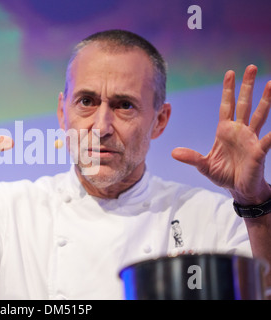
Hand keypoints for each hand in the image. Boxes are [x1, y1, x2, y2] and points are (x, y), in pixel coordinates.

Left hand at [172, 65, 270, 204]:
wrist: (239, 189)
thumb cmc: (224, 175)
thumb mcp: (204, 165)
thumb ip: (191, 157)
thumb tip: (173, 153)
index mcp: (225, 131)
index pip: (226, 106)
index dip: (228, 90)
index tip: (230, 72)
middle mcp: (240, 131)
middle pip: (244, 104)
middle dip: (247, 86)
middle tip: (251, 67)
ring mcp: (251, 139)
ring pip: (259, 115)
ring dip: (265, 100)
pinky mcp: (258, 152)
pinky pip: (266, 140)